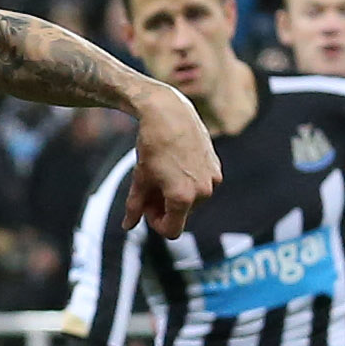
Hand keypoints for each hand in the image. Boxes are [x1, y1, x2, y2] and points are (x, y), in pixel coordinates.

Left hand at [126, 83, 220, 237]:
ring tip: (160, 175)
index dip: (155, 223)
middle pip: (181, 215)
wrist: (169, 113)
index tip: (145, 207)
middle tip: (148, 189)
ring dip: (175, 195)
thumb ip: (135, 206)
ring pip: (192, 201)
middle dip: (164, 207)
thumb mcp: (140, 179)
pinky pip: (200, 186)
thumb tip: (128, 226)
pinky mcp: (216, 167)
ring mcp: (212, 179)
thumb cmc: (152, 146)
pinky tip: (174, 166)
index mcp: (183, 198)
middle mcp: (203, 191)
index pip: (172, 231)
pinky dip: (187, 183)